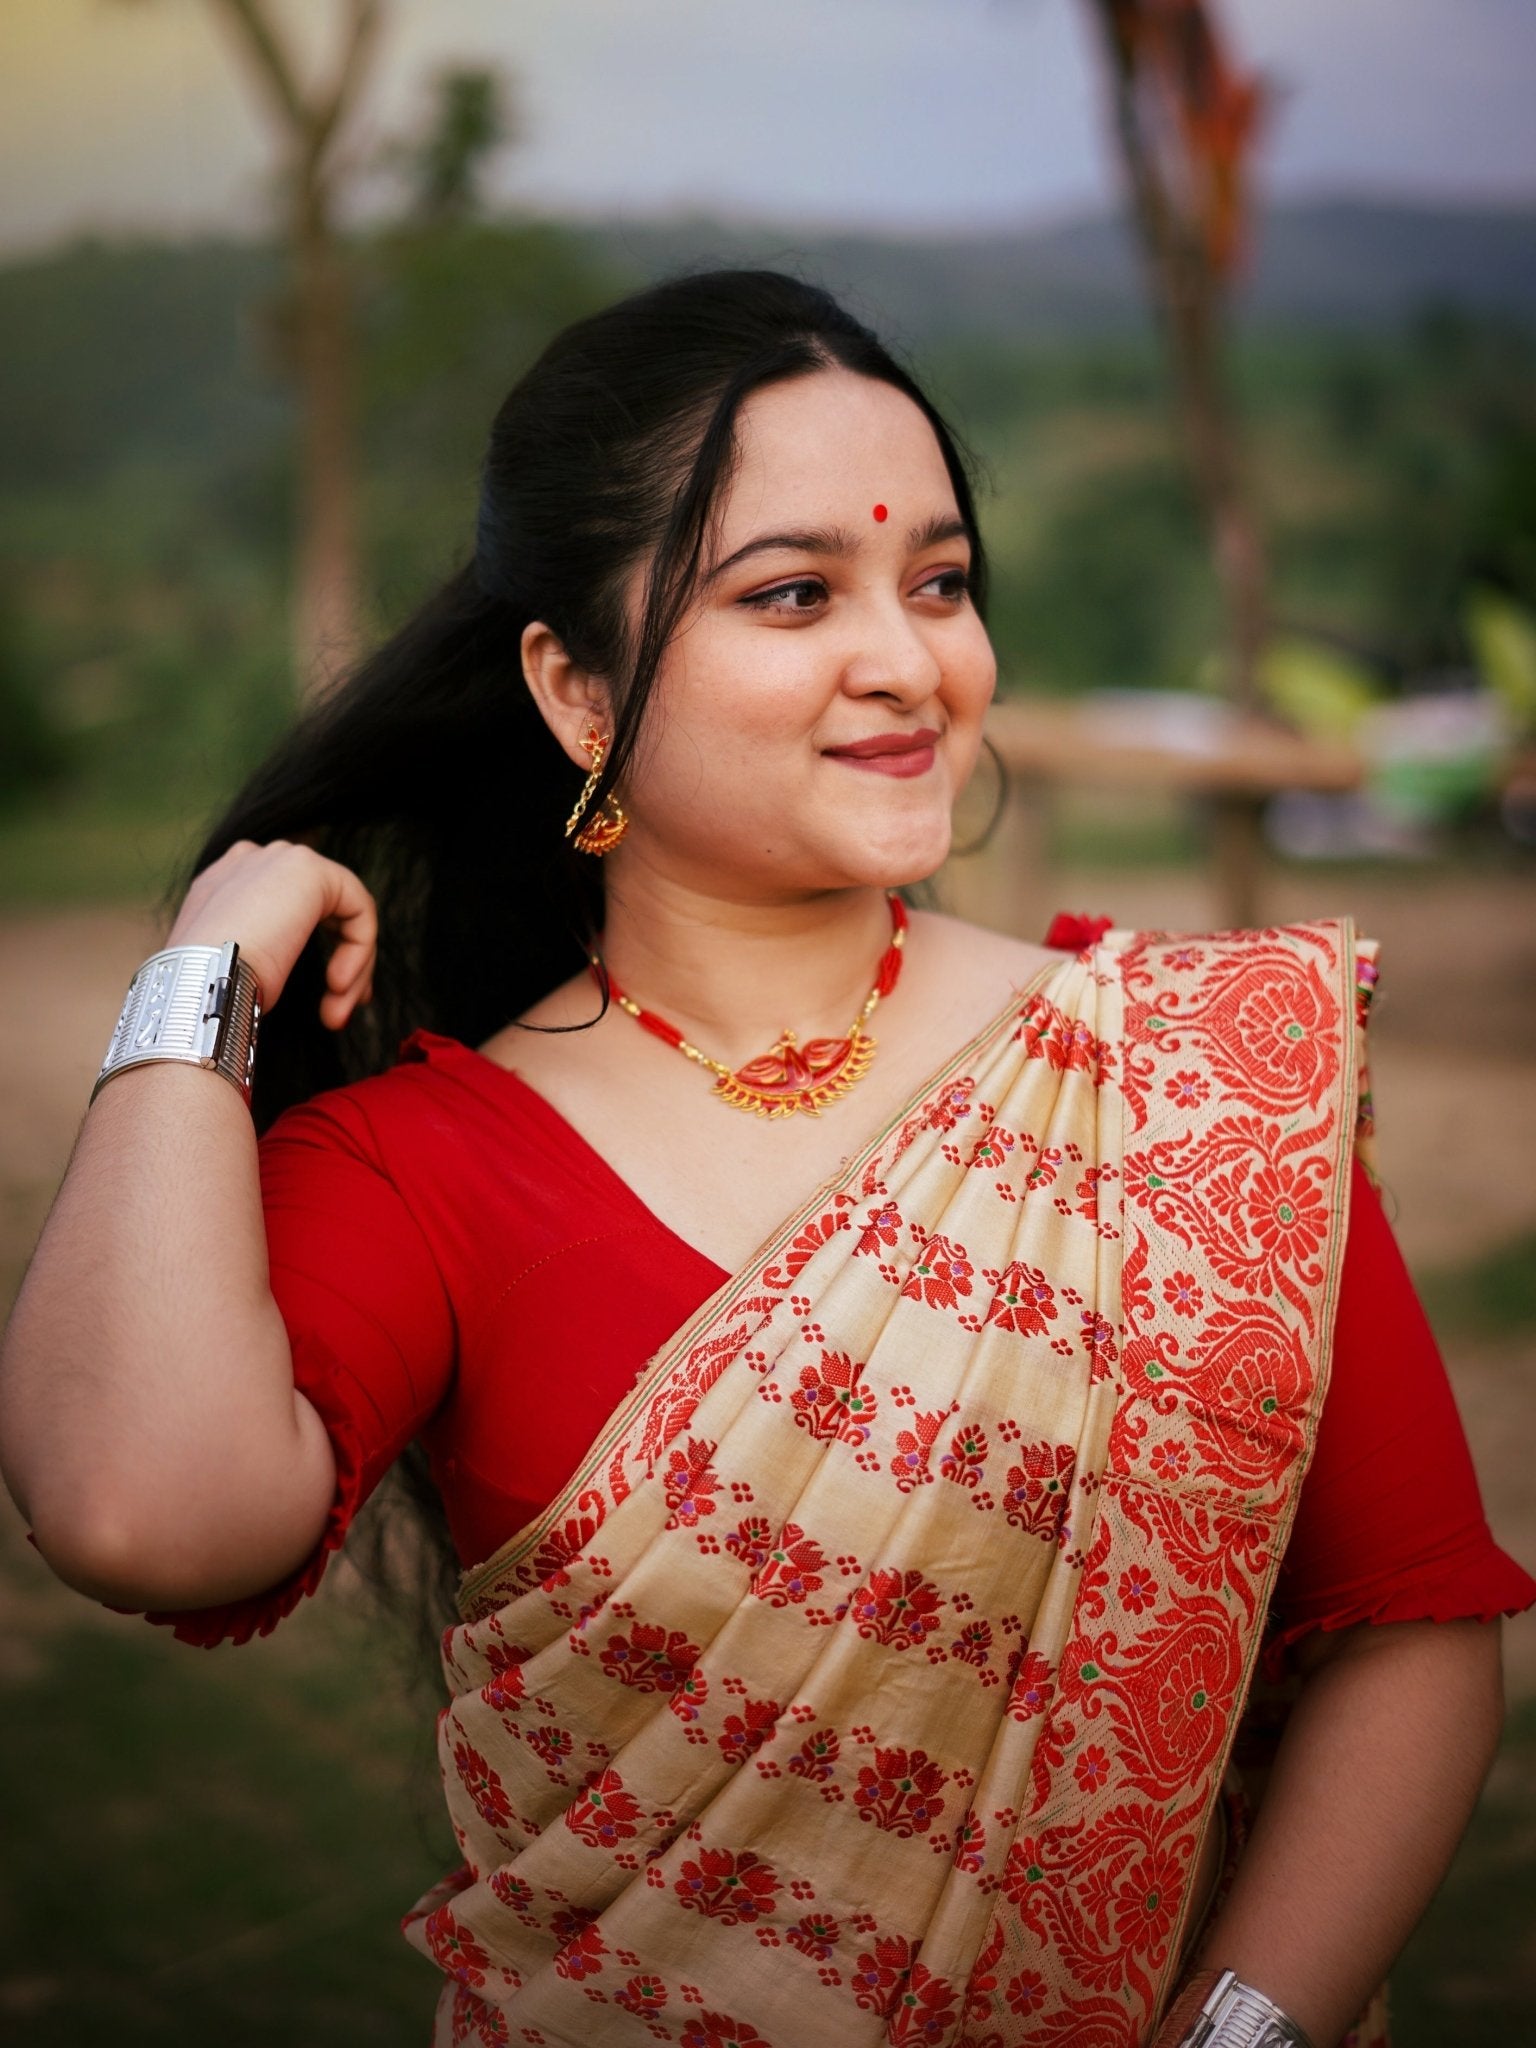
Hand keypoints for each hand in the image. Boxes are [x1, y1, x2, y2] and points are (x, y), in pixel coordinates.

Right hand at [166, 840, 376, 1029]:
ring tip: (336, 1011)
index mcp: (222, 887)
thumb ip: (260, 956)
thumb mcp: (233, 974)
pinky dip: (359, 951)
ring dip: (352, 966)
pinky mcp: (308, 868)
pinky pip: (358, 909)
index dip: (316, 949)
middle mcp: (249, 863)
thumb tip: (278, 973)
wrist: (201, 986)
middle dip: (345, 960)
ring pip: (344, 911)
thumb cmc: (210, 996)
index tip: (329, 999)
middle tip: (341, 1009)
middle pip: (320, 906)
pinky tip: (338, 985)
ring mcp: (277, 859)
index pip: (286, 905)